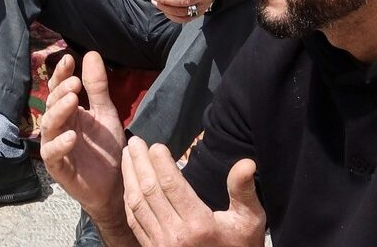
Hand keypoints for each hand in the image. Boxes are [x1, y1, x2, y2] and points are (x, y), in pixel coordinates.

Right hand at [40, 52, 128, 221]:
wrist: (115, 185)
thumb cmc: (107, 149)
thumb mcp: (106, 113)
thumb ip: (97, 87)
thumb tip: (91, 54)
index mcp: (69, 112)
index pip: (59, 88)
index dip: (61, 74)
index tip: (69, 59)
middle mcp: (58, 126)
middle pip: (52, 104)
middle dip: (61, 91)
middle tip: (74, 83)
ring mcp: (55, 146)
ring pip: (49, 126)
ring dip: (59, 112)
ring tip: (73, 101)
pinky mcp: (58, 167)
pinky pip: (53, 154)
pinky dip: (60, 144)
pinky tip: (71, 136)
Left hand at [122, 138, 264, 246]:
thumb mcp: (249, 221)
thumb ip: (244, 192)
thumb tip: (247, 163)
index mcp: (198, 225)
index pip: (172, 185)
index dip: (161, 162)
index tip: (156, 144)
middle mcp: (175, 234)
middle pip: (150, 190)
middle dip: (139, 162)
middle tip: (135, 141)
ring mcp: (161, 244)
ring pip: (137, 204)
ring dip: (130, 177)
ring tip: (128, 154)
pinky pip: (134, 221)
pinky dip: (129, 198)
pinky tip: (129, 183)